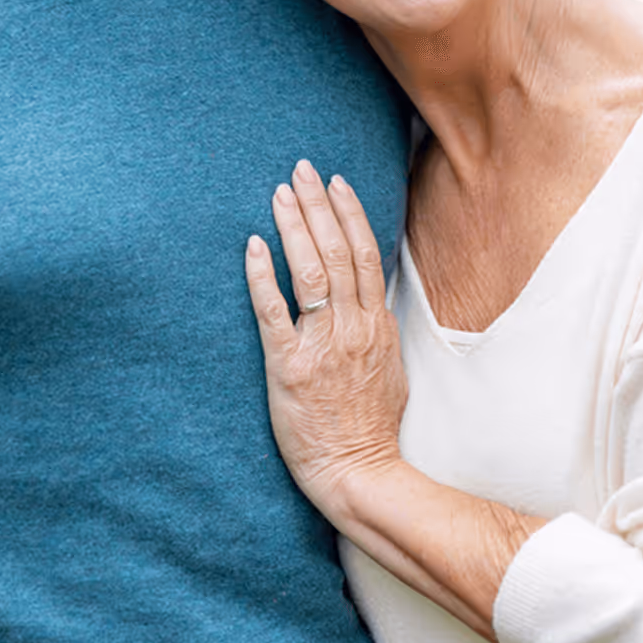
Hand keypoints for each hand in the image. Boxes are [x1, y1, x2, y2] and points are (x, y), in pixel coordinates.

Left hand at [245, 160, 404, 522]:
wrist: (359, 473)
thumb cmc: (371, 425)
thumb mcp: (390, 367)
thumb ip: (377, 327)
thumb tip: (370, 297)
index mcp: (376, 325)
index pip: (363, 253)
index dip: (348, 212)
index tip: (334, 181)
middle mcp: (352, 328)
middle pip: (336, 251)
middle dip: (317, 205)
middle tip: (300, 169)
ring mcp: (321, 346)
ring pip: (310, 271)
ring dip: (294, 227)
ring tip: (279, 193)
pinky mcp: (289, 367)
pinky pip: (273, 312)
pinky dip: (263, 275)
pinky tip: (253, 246)